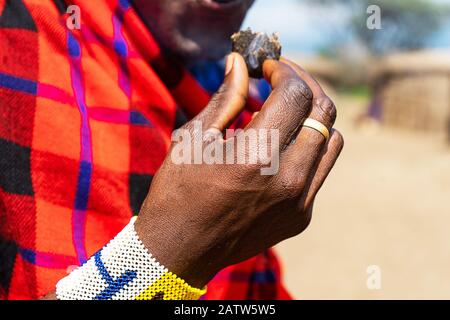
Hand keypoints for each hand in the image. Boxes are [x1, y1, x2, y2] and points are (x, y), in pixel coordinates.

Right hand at [135, 53, 343, 287]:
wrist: (181, 251)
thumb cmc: (177, 192)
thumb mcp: (193, 139)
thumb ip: (225, 98)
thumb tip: (240, 63)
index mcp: (255, 157)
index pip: (294, 95)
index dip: (284, 71)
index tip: (266, 66)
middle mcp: (287, 181)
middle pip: (323, 113)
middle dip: (305, 85)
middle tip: (282, 78)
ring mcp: (299, 202)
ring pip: (332, 141)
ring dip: (312, 116)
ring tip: (284, 111)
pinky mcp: (302, 217)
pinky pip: (320, 171)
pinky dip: (307, 149)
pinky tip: (280, 147)